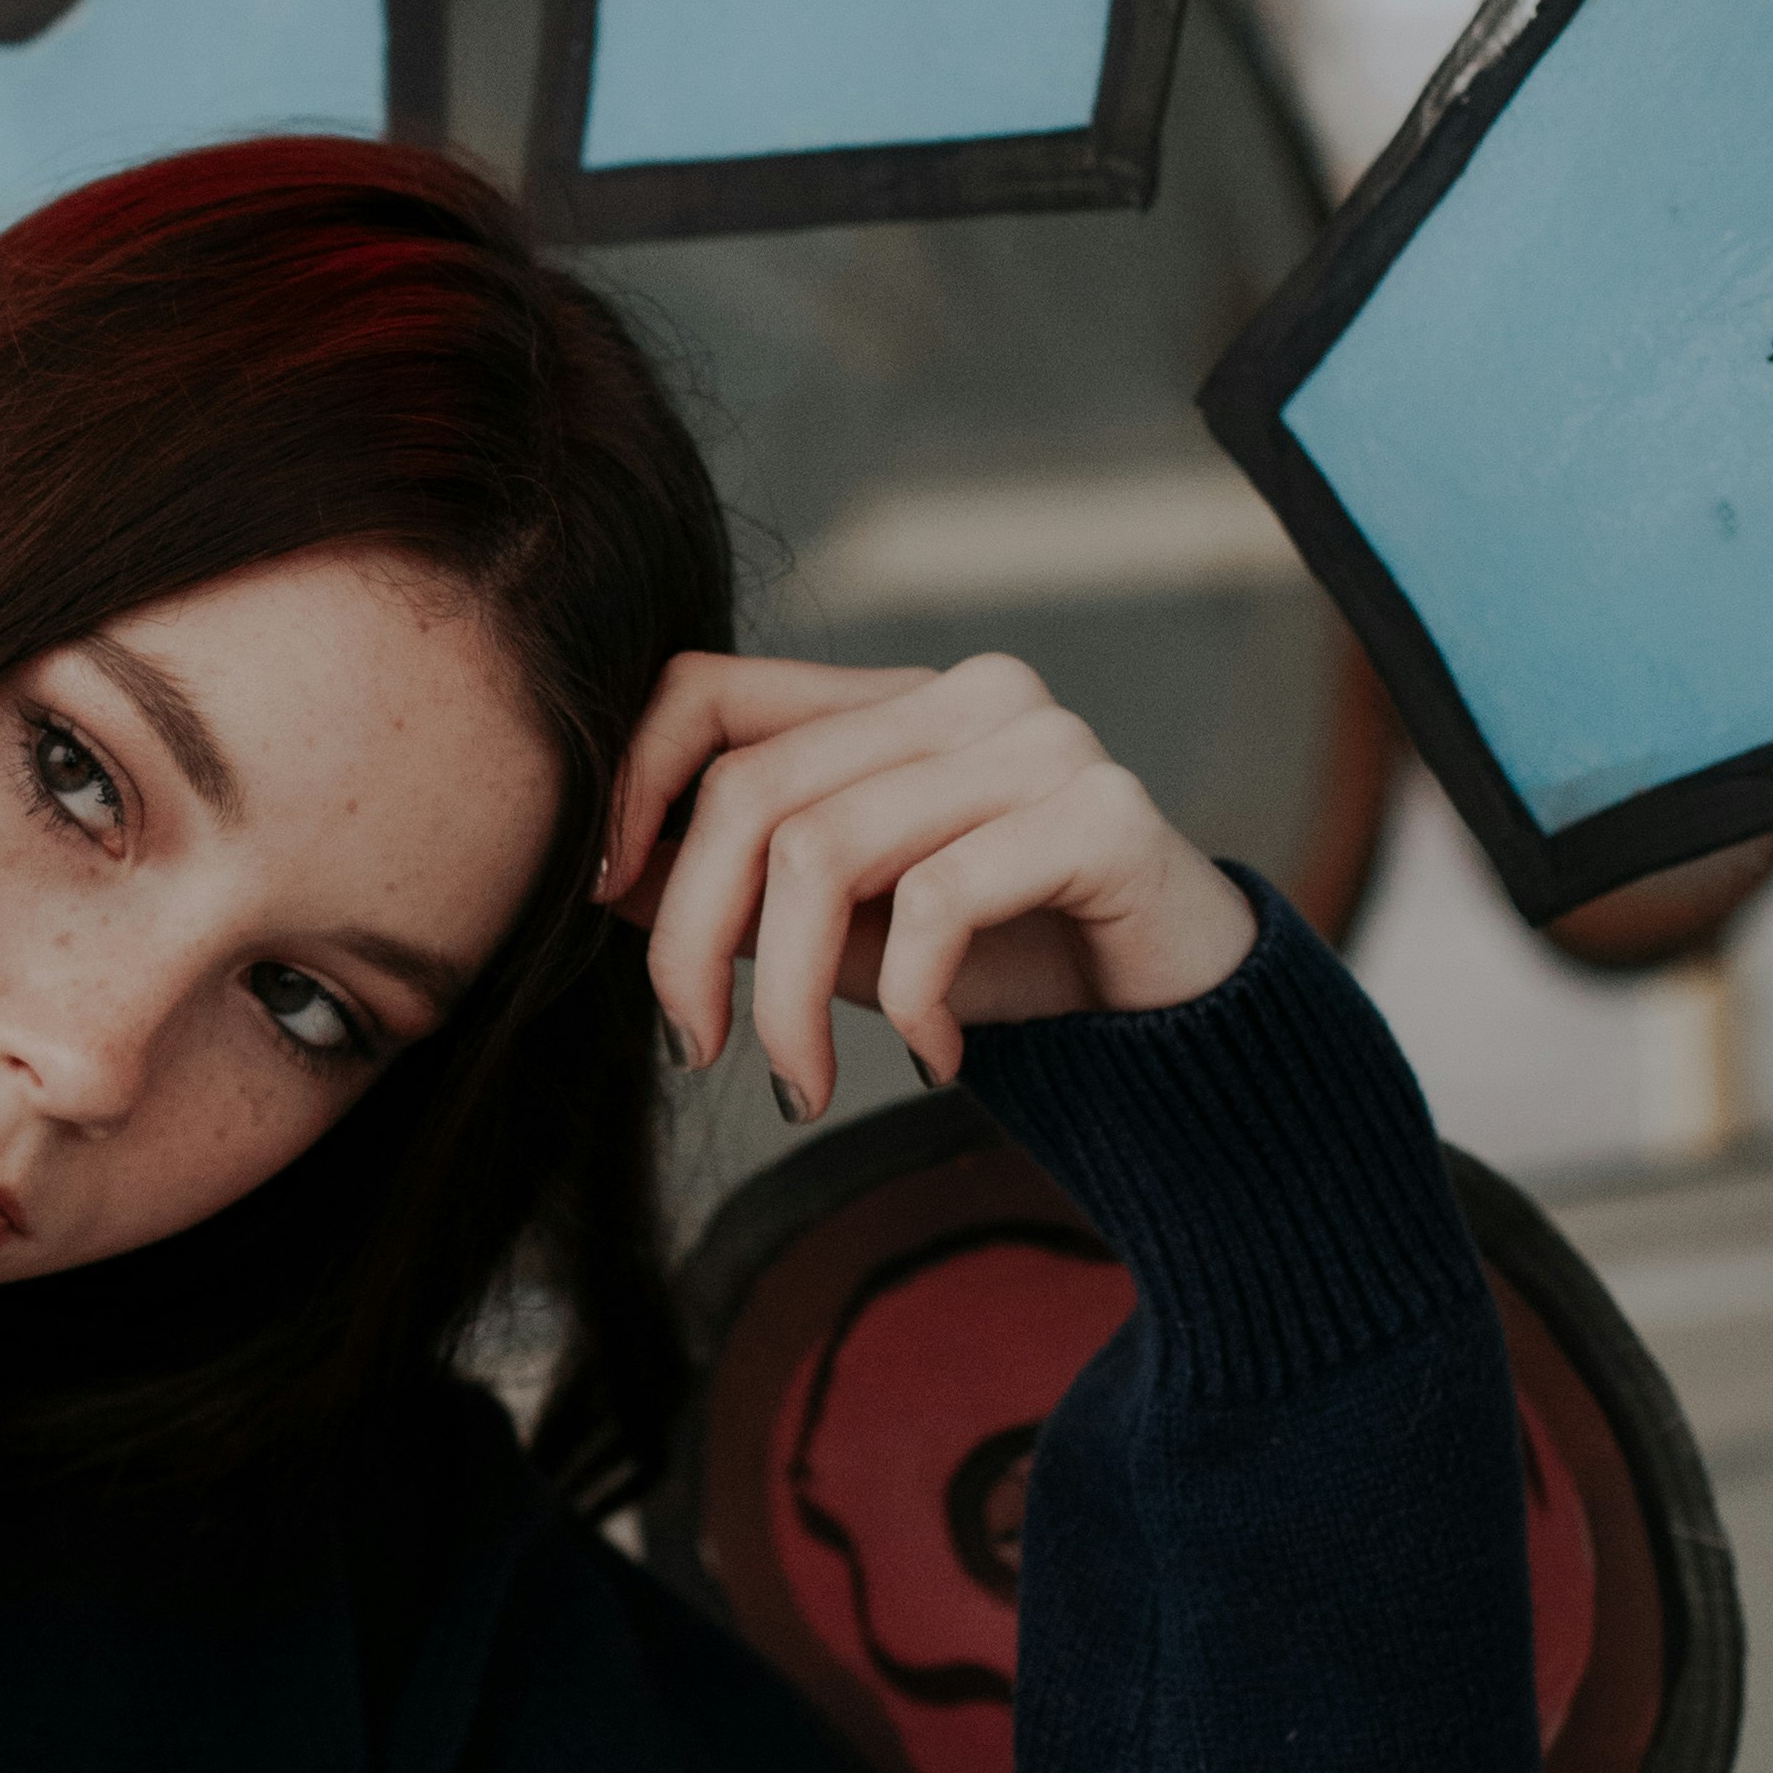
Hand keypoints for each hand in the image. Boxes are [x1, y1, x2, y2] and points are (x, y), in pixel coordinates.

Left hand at [599, 650, 1258, 1116]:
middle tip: (698, 1050)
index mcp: (888, 701)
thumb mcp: (841, 931)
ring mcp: (1040, 740)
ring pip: (826, 851)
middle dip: (693, 941)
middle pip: (750, 792)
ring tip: (802, 1084)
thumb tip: (601, 874)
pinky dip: (914, 1001)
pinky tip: (935, 1056)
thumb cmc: (1000, 967)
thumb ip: (734, 886)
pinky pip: (938, 899)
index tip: (597, 899)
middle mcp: (963, 694)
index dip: (629, 786)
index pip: (704, 688)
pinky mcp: (1100, 812)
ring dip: (793, 999)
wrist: (1175, 1027)